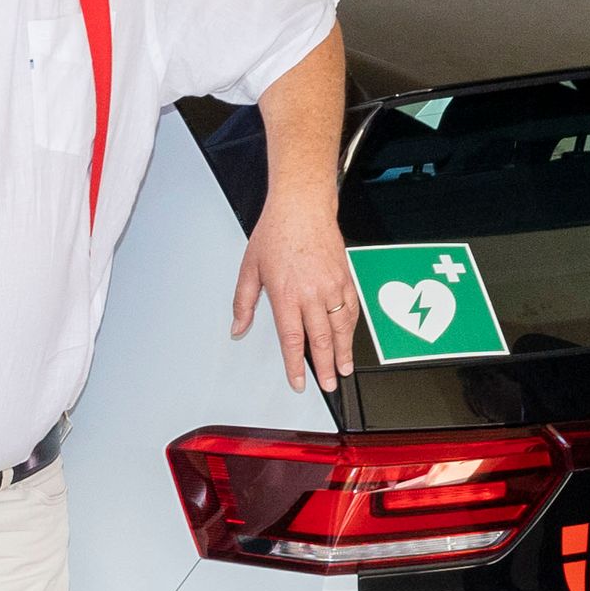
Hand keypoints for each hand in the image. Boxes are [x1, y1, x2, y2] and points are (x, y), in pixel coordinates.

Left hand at [231, 199, 358, 390]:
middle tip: (329, 384)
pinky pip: (351, 309)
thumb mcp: (250, 268)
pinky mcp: (344, 277)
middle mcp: (311, 292)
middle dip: (325, 367)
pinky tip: (349, 339)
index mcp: (286, 293)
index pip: (292, 339)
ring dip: (343, 351)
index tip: (299, 382)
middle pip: (321, 339)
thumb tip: (238, 328)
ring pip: (341, 327)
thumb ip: (244, 303)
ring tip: (343, 369)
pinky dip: (351, 328)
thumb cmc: (276, 232)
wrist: (302, 206)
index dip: (296, 365)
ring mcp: (332, 285)